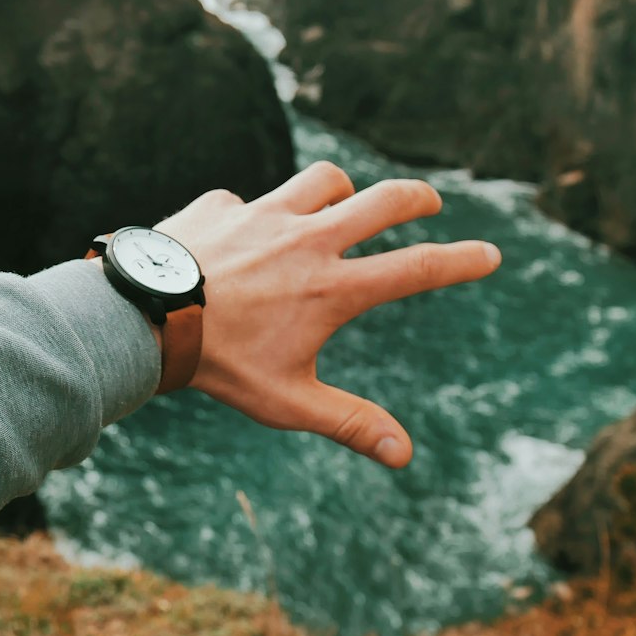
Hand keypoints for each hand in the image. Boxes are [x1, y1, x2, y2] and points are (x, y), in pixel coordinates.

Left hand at [155, 162, 500, 467]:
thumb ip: (349, 423)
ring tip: (344, 202)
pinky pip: (251, 199)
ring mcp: (265, 215)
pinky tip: (243, 235)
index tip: (490, 254)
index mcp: (334, 288)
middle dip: (417, 196)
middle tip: (430, 201)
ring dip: (342, 188)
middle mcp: (308, 240)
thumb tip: (404, 455)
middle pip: (385, 200)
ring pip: (324, 180)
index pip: (417, 268)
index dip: (461, 260)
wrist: (145, 320)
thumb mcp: (289, 401)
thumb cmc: (220, 366)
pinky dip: (258, 213)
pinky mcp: (223, 206)